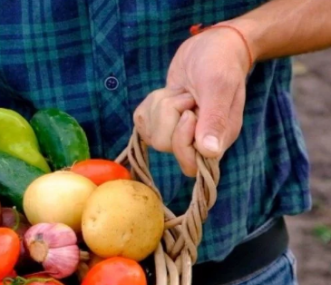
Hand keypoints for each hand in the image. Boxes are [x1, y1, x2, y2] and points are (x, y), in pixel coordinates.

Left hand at [134, 25, 251, 175]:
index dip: (182, 139)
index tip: (189, 112)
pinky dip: (151, 103)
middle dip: (169, 115)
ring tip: (181, 92)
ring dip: (161, 105)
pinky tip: (170, 92)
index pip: (190, 163)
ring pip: (152, 133)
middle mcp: (198, 139)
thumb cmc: (220, 61)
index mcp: (218, 138)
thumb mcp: (218, 86)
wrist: (212, 44)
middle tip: (186, 96)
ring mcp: (178, 131)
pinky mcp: (161, 120)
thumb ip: (214, 118)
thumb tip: (210, 152)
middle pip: (165, 145)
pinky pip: (142, 121)